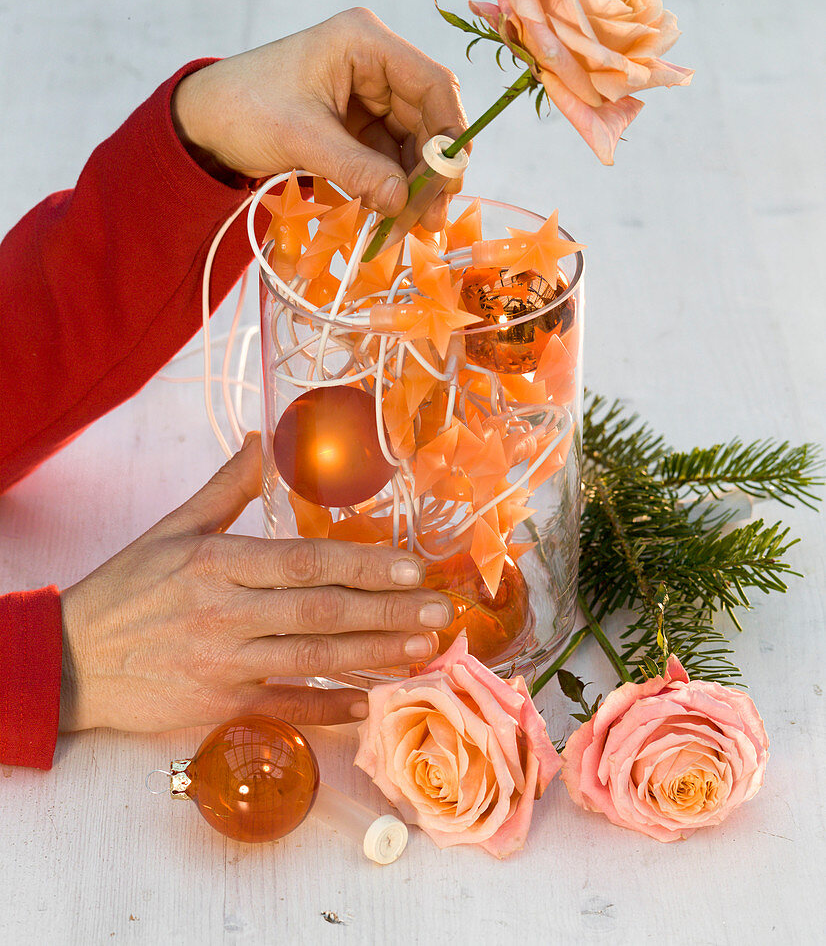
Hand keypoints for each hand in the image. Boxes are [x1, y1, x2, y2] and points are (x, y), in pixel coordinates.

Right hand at [59, 434, 452, 733]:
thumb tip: (266, 438)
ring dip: (373, 654)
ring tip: (422, 647)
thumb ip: (227, 486)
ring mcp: (225, 664)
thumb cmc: (126, 588)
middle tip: (440, 610)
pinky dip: (329, 708)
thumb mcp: (173, 527)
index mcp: (219, 563)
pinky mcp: (220, 705)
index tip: (414, 567)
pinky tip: (370, 703)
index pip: (306, 561)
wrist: (72, 660)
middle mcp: (226, 613)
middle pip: (321, 612)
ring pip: (313, 660)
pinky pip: (286, 708)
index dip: (365, 564)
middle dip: (387, 611)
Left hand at [171, 7, 468, 228]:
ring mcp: (368, 93)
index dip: (449, 132)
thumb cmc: (244, 110)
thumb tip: (404, 203)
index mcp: (364, 42)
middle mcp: (374, 62)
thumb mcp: (302, 138)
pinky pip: (389, 155)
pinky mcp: (358, 122)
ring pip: (412, 141)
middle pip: (427, 116)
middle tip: (432, 219)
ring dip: (414, 184)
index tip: (449, 181)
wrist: (202, 122)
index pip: (431, 83)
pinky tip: (393, 215)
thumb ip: (357, 169)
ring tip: (413, 226)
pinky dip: (393, 185)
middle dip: (431, 169)